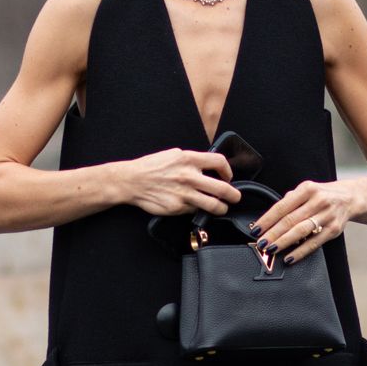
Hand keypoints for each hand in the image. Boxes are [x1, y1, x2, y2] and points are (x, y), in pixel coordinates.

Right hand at [115, 148, 235, 217]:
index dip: (228, 170)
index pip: (219, 162)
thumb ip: (192, 160)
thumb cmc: (151, 167)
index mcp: (189, 159)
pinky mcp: (177, 207)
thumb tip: (207, 166)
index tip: (228, 176)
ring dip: (221, 208)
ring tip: (221, 207)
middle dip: (234, 195)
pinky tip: (193, 206)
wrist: (132, 181)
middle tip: (235, 197)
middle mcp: (189, 176)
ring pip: (214, 205)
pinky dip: (197, 210)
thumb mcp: (173, 155)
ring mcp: (184, 194)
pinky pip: (195, 211)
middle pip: (223, 188)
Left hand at [252, 178, 362, 264]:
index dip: (267, 219)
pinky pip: (314, 243)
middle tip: (261, 243)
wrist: (349, 198)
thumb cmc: (322, 195)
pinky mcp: (334, 229)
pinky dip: (300, 252)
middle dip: (273, 233)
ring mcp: (327, 216)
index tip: (256, 229)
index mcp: (307, 189)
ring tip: (271, 249)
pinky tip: (289, 257)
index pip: (282, 206)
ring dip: (284, 242)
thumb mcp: (307, 190)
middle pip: (290, 220)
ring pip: (301, 231)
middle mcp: (318, 201)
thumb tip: (269, 218)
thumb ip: (290, 201)